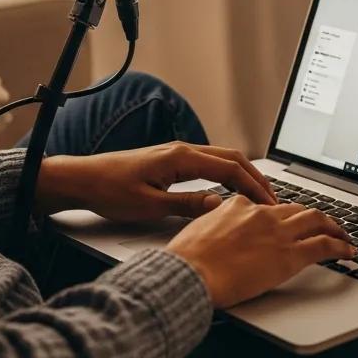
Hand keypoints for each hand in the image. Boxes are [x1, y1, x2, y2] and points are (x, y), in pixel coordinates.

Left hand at [34, 140, 276, 221]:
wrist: (82, 179)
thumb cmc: (110, 190)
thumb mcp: (150, 206)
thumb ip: (188, 205)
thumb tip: (221, 207)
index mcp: (180, 157)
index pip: (230, 169)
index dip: (254, 187)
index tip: (271, 204)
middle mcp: (181, 150)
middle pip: (231, 158)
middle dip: (256, 178)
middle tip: (274, 201)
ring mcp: (176, 153)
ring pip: (220, 159)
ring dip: (242, 176)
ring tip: (258, 197)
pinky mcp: (169, 161)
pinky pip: (207, 164)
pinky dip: (226, 175)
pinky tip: (230, 191)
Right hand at [167, 196, 356, 307]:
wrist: (192, 272)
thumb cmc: (187, 258)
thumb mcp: (196, 228)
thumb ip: (211, 220)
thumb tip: (213, 217)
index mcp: (237, 205)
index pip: (264, 206)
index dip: (277, 215)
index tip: (282, 223)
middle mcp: (261, 214)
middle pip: (295, 209)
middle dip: (311, 216)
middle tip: (321, 224)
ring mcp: (278, 233)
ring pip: (316, 220)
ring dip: (333, 226)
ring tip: (342, 233)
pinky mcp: (290, 256)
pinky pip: (324, 245)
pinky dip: (340, 246)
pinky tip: (348, 250)